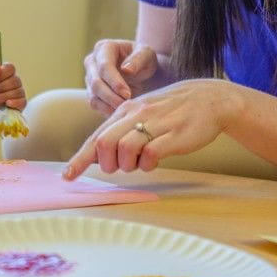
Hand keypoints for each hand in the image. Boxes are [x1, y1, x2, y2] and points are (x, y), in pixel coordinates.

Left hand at [0, 61, 26, 116]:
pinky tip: (7, 103)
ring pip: (18, 91)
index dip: (3, 73)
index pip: (11, 67)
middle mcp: (16, 82)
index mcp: (8, 74)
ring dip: (4, 96)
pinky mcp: (22, 103)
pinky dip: (14, 102)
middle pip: (15, 80)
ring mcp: (20, 92)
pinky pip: (22, 101)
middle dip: (1, 87)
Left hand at [63, 79, 244, 179]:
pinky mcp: (173, 136)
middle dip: (107, 164)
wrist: (209, 99)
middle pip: (105, 144)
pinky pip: (150, 155)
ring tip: (140, 162)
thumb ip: (122, 129)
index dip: (80, 159)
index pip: (96, 137)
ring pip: (125, 150)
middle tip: (119, 167)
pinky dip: (147, 164)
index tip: (67, 176)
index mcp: (125, 110)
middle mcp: (136, 115)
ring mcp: (155, 124)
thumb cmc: (172, 110)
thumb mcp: (143, 112)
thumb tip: (100, 152)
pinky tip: (155, 160)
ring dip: (128, 165)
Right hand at [84, 39, 158, 115]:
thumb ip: (138, 59)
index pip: (104, 66)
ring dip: (109, 105)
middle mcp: (92, 61)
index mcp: (104, 48)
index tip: (128, 94)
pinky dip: (106, 111)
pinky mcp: (91, 91)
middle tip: (127, 105)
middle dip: (111, 96)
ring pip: (93, 95)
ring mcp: (89, 77)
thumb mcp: (147, 54)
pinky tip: (120, 112)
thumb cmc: (145, 59)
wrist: (143, 70)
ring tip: (125, 109)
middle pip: (96, 82)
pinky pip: (95, 104)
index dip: (114, 82)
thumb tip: (126, 69)